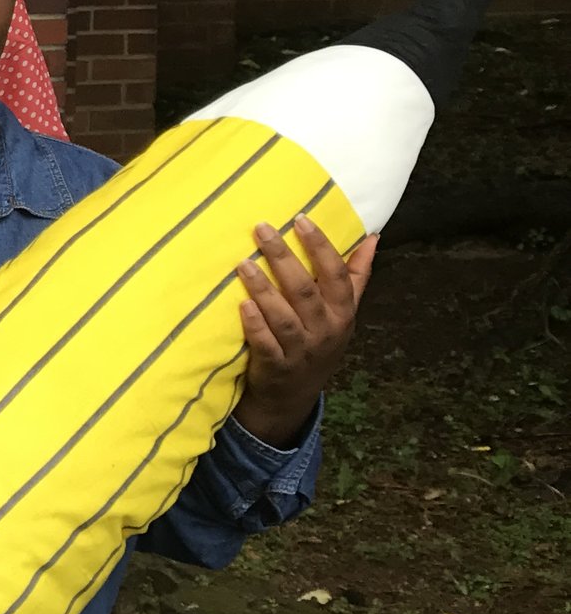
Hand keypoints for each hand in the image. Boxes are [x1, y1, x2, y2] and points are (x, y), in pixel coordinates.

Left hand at [232, 217, 375, 447]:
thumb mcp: (343, 313)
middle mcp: (325, 330)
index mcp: (342, 312)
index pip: (335, 274)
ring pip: (283, 316)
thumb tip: (372, 237)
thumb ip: (355, 276)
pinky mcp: (276, 366)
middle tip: (262, 229)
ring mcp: (301, 350)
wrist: (295, 395)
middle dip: (283, 257)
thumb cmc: (318, 342)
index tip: (300, 219)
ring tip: (244, 264)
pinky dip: (255, 325)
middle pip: (305, 290)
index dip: (320, 246)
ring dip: (263, 289)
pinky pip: (266, 344)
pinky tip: (242, 305)